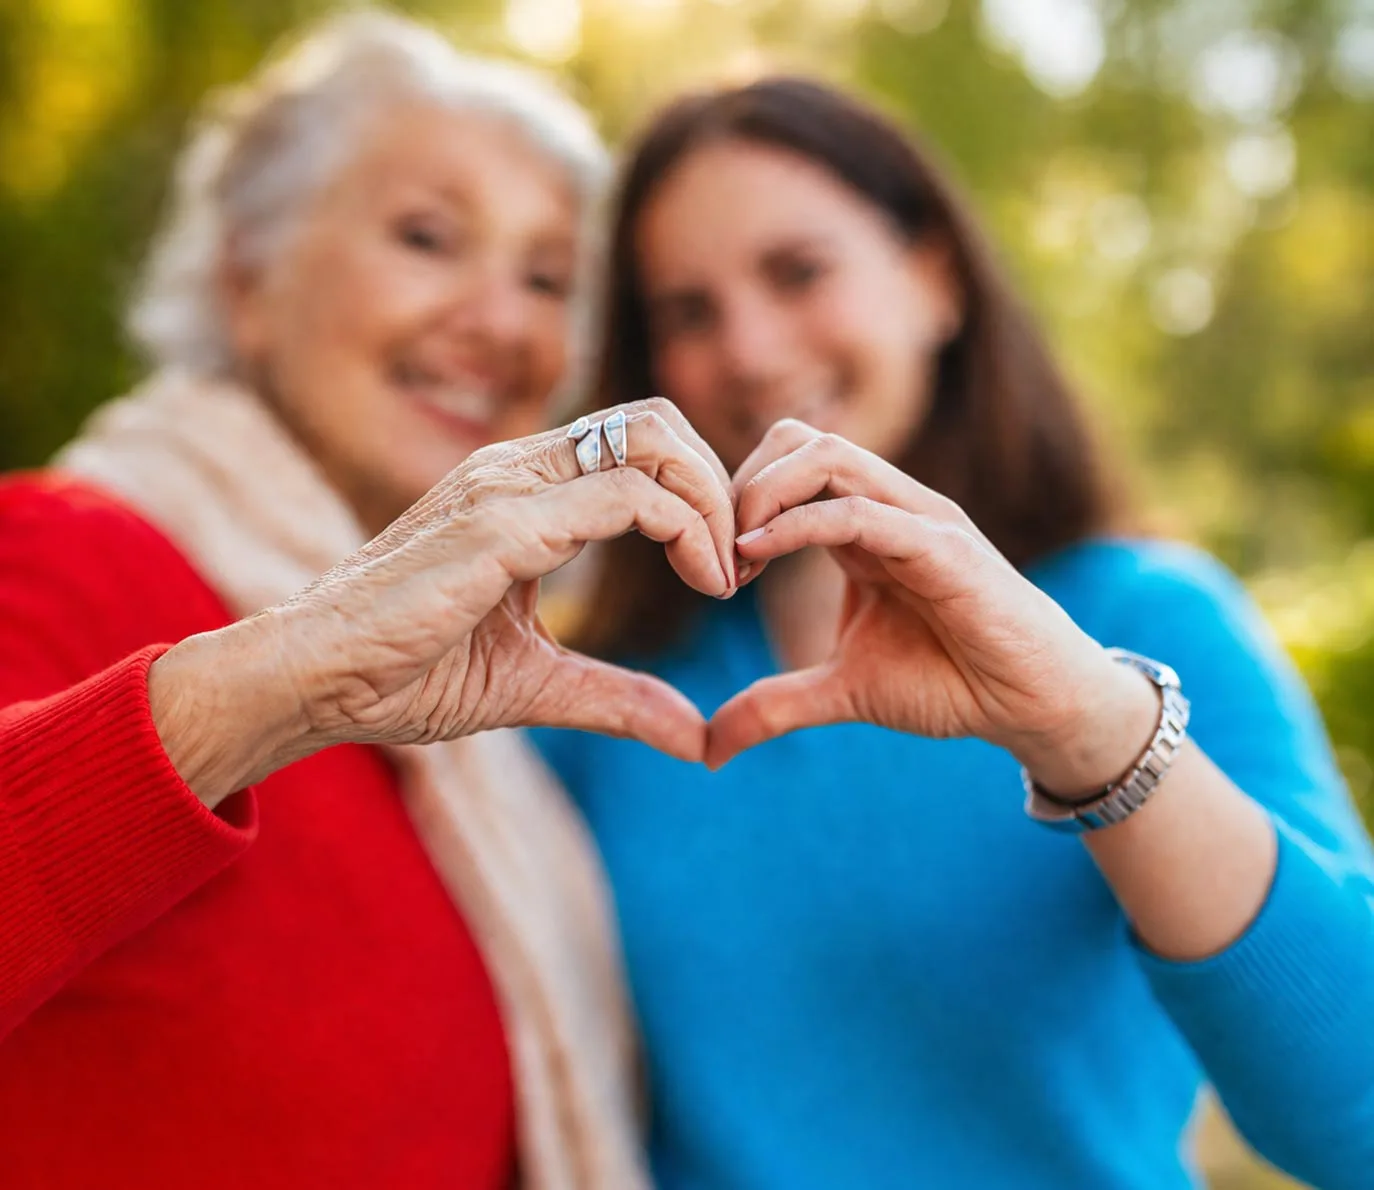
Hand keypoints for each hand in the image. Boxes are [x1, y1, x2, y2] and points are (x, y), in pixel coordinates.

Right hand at [287, 397, 736, 758]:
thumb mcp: (536, 683)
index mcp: (522, 490)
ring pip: (652, 442)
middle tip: (737, 566)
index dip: (700, 494)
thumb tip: (695, 737)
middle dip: (719, 484)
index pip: (637, 445)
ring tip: (726, 577)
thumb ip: (617, 698)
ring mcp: (507, 486)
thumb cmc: (405, 673)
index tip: (723, 572)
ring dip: (713, 502)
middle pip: (657, 421)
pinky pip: (626, 496)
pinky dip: (687, 530)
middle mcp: (517, 468)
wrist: (315, 680)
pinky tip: (705, 583)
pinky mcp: (501, 523)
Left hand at [708, 420, 1151, 782]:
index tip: (710, 566)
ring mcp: (917, 519)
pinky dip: (799, 525)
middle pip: (799, 439)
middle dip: (740, 484)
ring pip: (826, 456)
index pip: (786, 463)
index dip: (735, 501)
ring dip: (762, 495)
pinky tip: (756, 555)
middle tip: (715, 553)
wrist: (1031, 704)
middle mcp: (888, 506)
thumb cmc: (950, 682)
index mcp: (861, 525)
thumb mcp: (842, 691)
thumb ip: (775, 707)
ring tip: (736, 554)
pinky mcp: (943, 548)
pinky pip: (860, 512)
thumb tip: (710, 750)